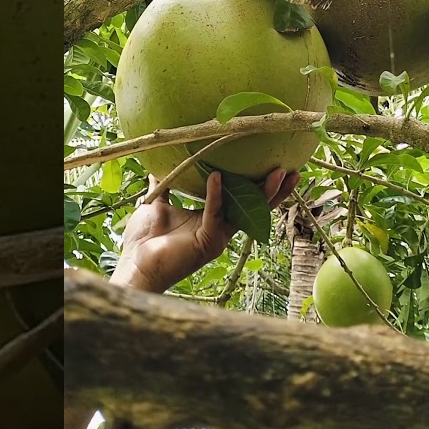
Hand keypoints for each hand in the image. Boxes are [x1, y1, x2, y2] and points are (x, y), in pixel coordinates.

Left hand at [111, 168, 299, 292]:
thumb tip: (159, 162)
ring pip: (247, 212)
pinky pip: (214, 214)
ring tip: (278, 173)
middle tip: (292, 171)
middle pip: (255, 207)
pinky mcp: (207, 243)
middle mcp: (220, 230)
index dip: (259, 185)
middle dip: (275, 190)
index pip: (242, 200)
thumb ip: (164, 184)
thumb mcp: (157, 203)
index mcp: (211, 220)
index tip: (276, 166)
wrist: (135, 265)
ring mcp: (217, 238)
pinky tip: (216, 176)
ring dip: (263, 193)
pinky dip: (215, 194)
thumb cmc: (144, 240)